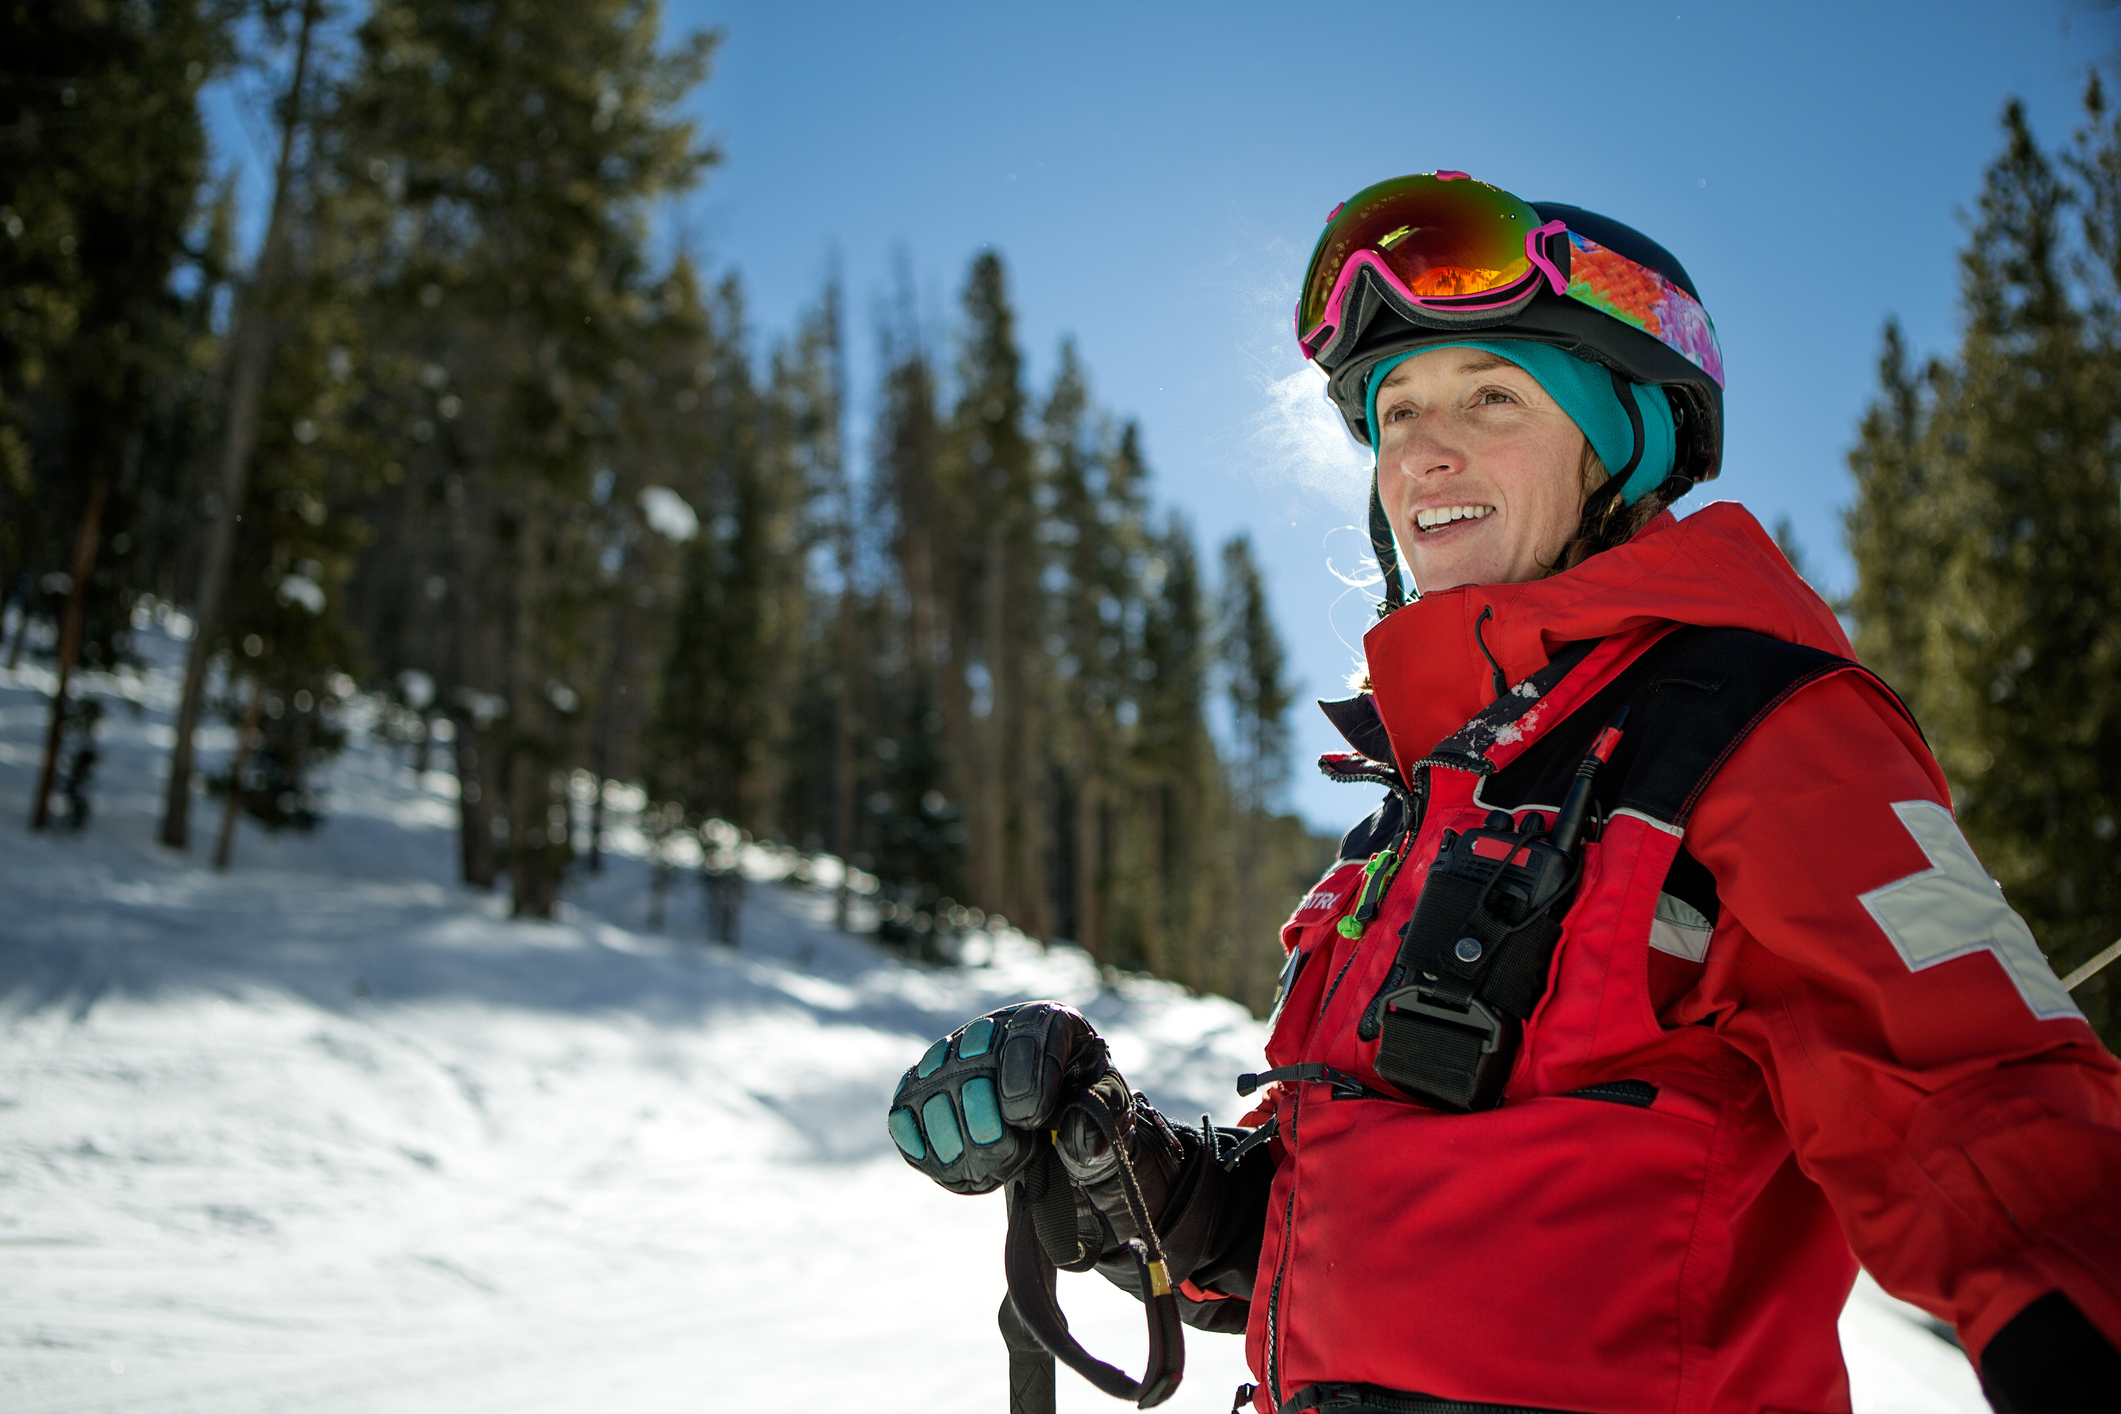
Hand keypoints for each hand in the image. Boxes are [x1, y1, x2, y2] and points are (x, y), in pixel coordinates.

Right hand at [888, 1001, 1111, 1194]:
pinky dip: (930, 1155)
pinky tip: (965, 1169)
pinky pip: (904, 1118)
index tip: (1030, 1121)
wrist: (1058, 1138)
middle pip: (972, 1067)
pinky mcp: (920, 1091)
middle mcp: (993, 1030)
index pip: (1031, 1031)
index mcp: (1050, 1022)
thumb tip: (1077, 1136)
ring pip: (932, 1096)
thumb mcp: (1112, 1119)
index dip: (1027, 1079)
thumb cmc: (1087, 1117)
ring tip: (1000, 1167)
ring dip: (964, 1149)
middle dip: (992, 1126)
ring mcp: (950, 1058)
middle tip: (1021, 1154)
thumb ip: (1103, 1125)